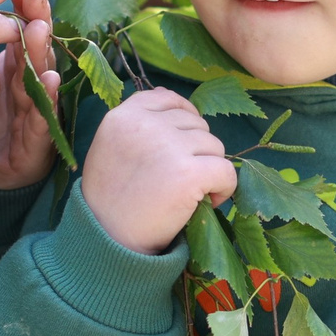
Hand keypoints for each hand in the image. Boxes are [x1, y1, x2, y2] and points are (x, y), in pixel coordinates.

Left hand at [0, 0, 59, 189]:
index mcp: (9, 69)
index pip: (16, 30)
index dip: (19, 5)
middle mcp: (26, 87)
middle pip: (34, 47)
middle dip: (36, 16)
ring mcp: (35, 114)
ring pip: (40, 77)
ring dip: (41, 51)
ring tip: (39, 27)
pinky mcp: (36, 145)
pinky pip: (43, 120)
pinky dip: (47, 101)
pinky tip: (49, 81)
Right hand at [80, 89, 238, 254]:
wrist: (107, 239)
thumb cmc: (110, 197)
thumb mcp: (111, 146)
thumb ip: (136, 121)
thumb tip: (169, 96)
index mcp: (123, 115)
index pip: (168, 98)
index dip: (181, 123)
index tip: (175, 150)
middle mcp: (145, 125)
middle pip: (196, 124)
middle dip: (194, 151)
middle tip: (175, 180)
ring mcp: (168, 147)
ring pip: (215, 146)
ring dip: (208, 169)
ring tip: (186, 192)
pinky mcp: (189, 173)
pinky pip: (227, 171)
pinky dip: (224, 188)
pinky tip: (206, 202)